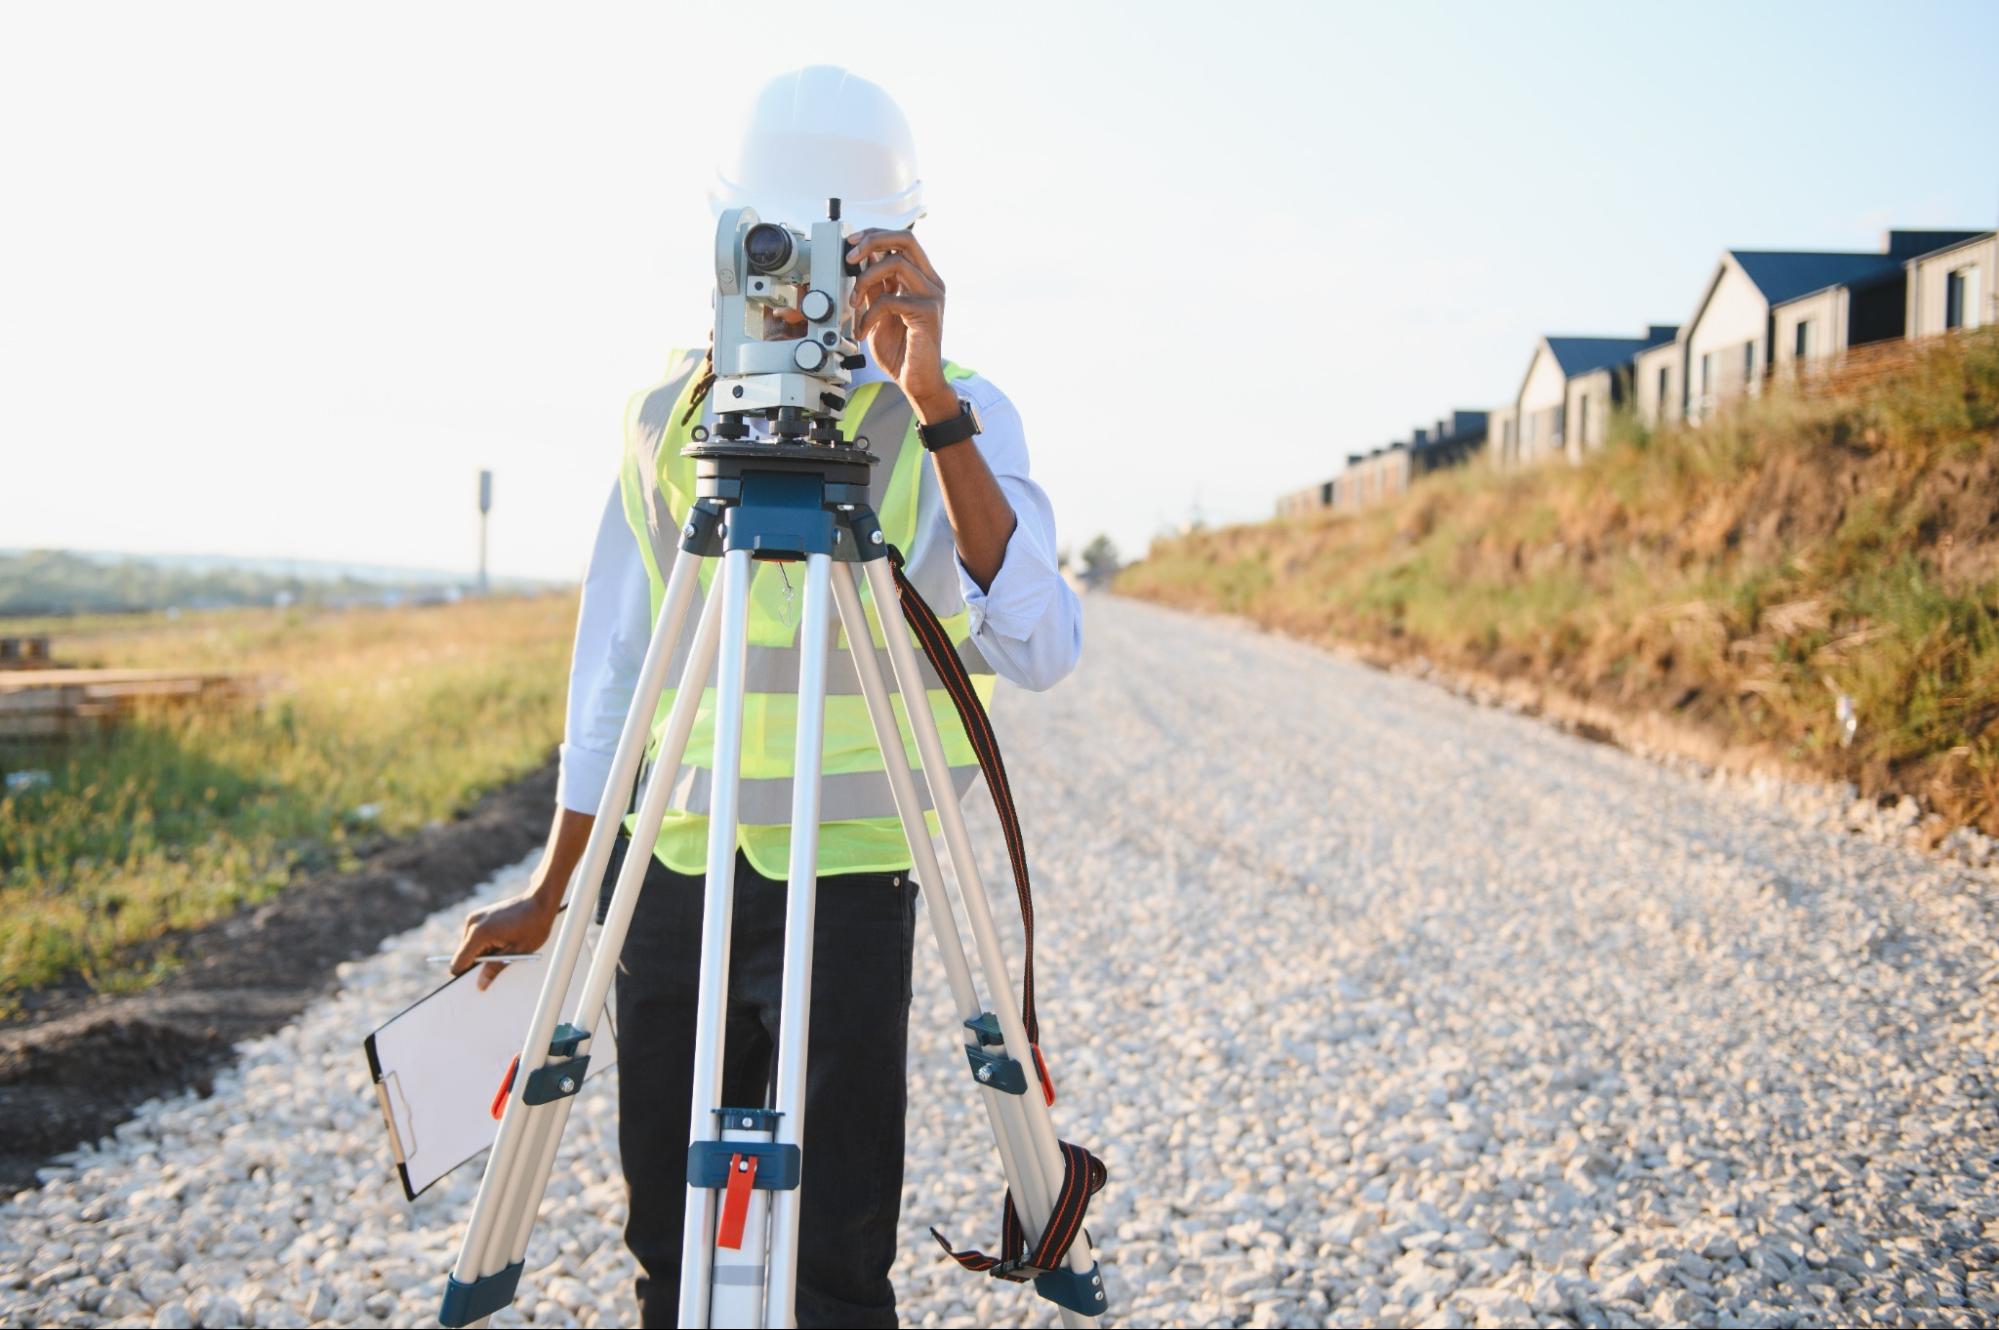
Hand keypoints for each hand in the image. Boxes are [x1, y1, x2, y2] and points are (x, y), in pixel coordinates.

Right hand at [449, 890, 558, 990]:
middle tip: (499, 964)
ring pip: (469, 947)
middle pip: (463, 956)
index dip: (464, 976)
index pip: (458, 963)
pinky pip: (475, 938)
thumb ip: (495, 969)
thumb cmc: (533, 925)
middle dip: (477, 964)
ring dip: (483, 954)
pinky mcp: (479, 916)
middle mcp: (472, 923)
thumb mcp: (517, 952)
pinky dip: (485, 944)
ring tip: (505, 948)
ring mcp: (474, 918)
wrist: (540, 901)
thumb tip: (481, 985)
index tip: (477, 982)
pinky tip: (503, 941)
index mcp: (479, 933)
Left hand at [846, 228, 957, 424]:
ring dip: (865, 279)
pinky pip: (890, 299)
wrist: (917, 382)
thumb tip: (860, 260)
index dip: (875, 235)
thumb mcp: (878, 311)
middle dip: (873, 240)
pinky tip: (863, 330)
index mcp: (922, 278)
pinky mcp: (928, 313)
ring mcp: (932, 296)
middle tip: (850, 256)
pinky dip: (868, 314)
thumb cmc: (900, 351)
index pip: (902, 240)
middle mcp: (931, 282)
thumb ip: (874, 287)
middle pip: (906, 238)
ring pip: (896, 263)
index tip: (851, 244)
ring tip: (853, 302)